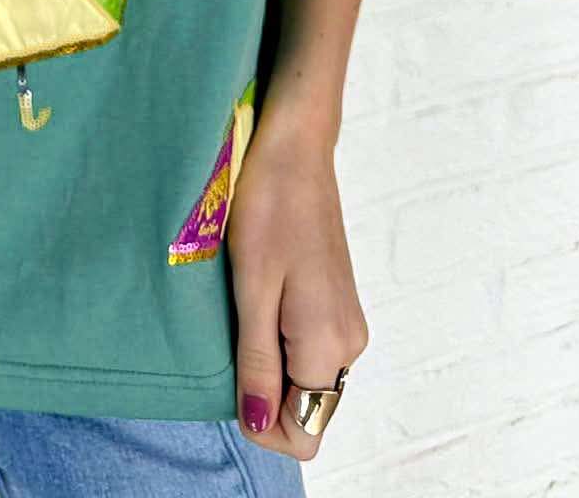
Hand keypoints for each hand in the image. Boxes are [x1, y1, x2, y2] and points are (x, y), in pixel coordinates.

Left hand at [223, 115, 368, 462]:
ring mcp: (346, 321)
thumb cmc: (268, 205)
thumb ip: (257, 361)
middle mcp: (349, 343)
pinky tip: (257, 295)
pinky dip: (276, 338)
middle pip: (305, 408)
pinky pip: (307, 347)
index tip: (229, 374)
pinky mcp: (336, 302)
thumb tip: (258, 423)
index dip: (260, 421)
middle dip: (261, 389)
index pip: (304, 433)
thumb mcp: (252, 288)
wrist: (295, 146)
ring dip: (266, 360)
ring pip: (304, 377)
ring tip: (241, 306)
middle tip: (230, 330)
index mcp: (329, 345)